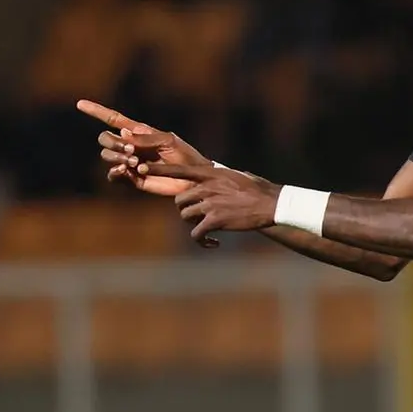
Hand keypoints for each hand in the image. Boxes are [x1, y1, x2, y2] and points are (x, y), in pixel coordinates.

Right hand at [77, 99, 210, 199]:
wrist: (191, 179)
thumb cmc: (185, 155)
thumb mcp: (168, 141)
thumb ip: (146, 138)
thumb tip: (123, 135)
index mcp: (138, 132)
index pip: (113, 119)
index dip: (96, 111)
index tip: (80, 104)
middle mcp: (130, 146)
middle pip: (105, 139)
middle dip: (112, 144)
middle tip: (131, 151)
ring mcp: (129, 163)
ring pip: (107, 156)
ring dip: (116, 157)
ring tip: (133, 162)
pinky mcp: (131, 180)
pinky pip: (113, 176)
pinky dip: (115, 172)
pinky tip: (126, 171)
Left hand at [139, 161, 280, 246]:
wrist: (272, 204)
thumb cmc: (258, 189)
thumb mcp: (236, 175)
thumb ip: (218, 177)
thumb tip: (210, 173)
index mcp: (211, 174)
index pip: (179, 170)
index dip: (158, 169)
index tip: (141, 167)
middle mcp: (207, 187)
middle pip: (180, 200)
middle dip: (186, 209)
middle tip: (199, 215)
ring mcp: (209, 203)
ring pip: (185, 216)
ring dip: (194, 224)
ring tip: (209, 228)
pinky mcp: (214, 221)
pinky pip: (196, 234)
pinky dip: (203, 241)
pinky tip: (214, 243)